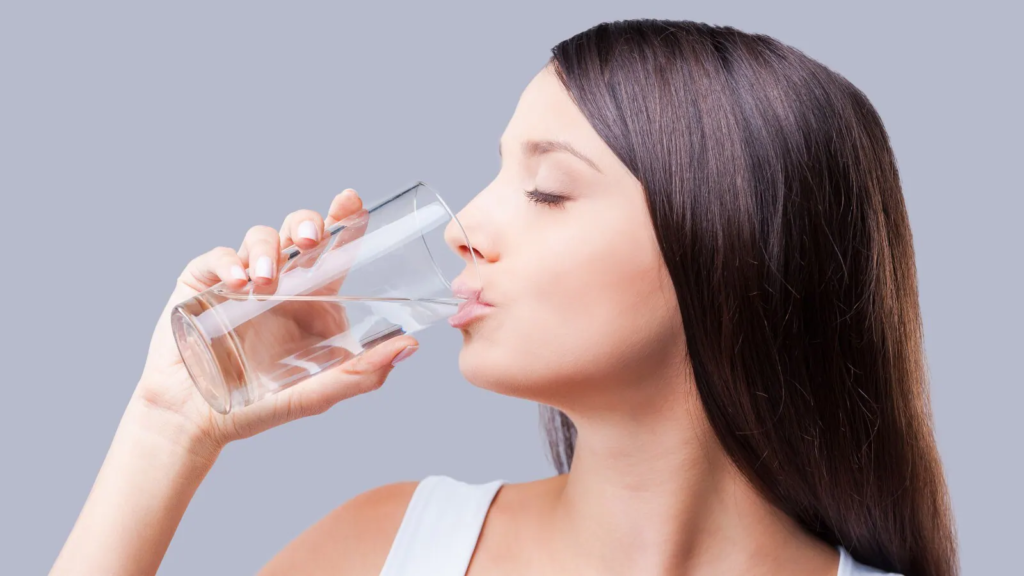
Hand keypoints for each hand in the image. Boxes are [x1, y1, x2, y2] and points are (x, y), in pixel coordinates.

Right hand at [132, 189, 419, 452]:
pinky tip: (238, 283)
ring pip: (259, 237)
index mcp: (314, 296)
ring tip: (266, 280)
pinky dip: (228, 263)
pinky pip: (217, 258)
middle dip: (306, 223)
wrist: (201, 421)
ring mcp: (243, 279)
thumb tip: (410, 347)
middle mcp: (281, 280)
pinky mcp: (203, 283)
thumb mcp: (320, 392)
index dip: (344, 218)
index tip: (352, 201)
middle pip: (299, 230)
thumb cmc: (264, 405)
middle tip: (311, 240)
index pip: (334, 248)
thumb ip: (364, 372)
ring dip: (266, 249)